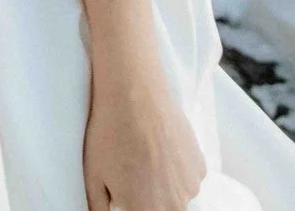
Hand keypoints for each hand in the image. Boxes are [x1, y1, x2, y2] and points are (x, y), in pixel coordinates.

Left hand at [82, 68, 207, 210]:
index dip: (131, 204)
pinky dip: (175, 171)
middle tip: (131, 174)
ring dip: (162, 186)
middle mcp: (175, 205)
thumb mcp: (94, 179)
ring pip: (175, 196)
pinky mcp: (200, 166)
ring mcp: (192, 185)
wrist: (136, 94)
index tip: (124, 193)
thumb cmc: (111, 136)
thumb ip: (99, 207)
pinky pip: (186, 179)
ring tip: (143, 157)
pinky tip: (158, 149)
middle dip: (146, 199)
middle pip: (161, 209)